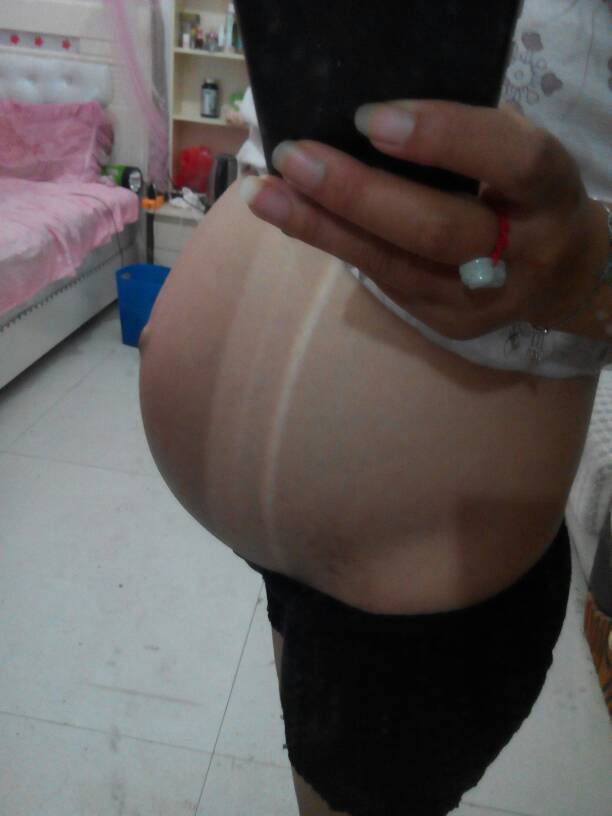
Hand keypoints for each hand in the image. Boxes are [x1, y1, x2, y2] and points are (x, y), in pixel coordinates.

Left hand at [240, 99, 602, 339]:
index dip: (443, 138)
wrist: (562, 273)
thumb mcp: (515, 153)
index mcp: (550, 193)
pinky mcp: (450, 323)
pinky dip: (338, 246)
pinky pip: (385, 281)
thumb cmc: (524, 194)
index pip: (509, 162)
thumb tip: (362, 128)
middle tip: (293, 159)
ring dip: (324, 229)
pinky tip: (298, 219)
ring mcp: (483, 299)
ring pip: (397, 268)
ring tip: (265, 196)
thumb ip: (463, 143)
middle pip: (437, 230)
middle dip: (358, 194)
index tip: (372, 119)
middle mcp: (523, 254)